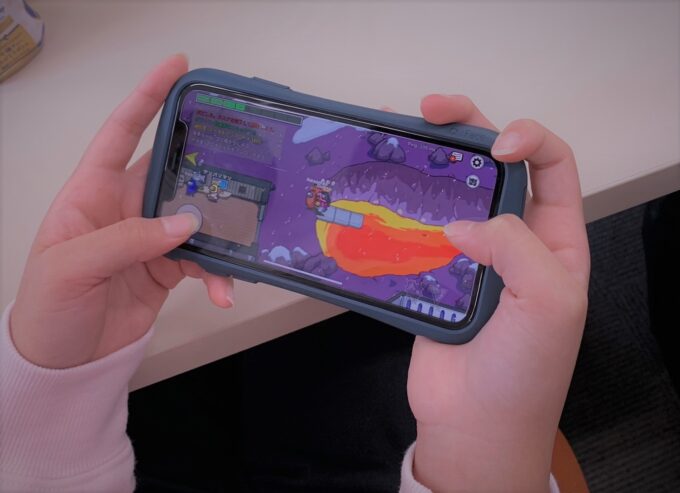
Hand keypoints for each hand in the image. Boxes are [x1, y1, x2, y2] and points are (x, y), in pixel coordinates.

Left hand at [10, 55, 233, 368]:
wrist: (64, 362)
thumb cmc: (47, 308)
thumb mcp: (72, 267)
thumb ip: (128, 240)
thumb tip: (185, 223)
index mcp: (90, 193)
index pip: (119, 134)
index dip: (146, 98)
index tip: (176, 69)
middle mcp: (123, 208)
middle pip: (171, 171)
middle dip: (204, 164)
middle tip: (240, 159)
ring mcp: (149, 238)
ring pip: (196, 218)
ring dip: (219, 234)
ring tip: (236, 249)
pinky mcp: (168, 268)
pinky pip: (203, 260)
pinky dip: (218, 274)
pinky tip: (222, 291)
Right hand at [407, 95, 589, 491]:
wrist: (474, 424)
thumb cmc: (525, 372)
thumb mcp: (549, 303)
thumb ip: (515, 247)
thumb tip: (460, 223)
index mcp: (554, 239)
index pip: (552, 165)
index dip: (528, 139)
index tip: (494, 146)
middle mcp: (512, 239)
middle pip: (492, 165)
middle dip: (465, 128)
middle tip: (429, 111)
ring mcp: (467, 254)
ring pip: (446, 191)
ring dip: (422, 160)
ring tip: (393, 134)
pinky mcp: (429, 272)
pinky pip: (413, 229)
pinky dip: (395, 207)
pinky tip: (376, 188)